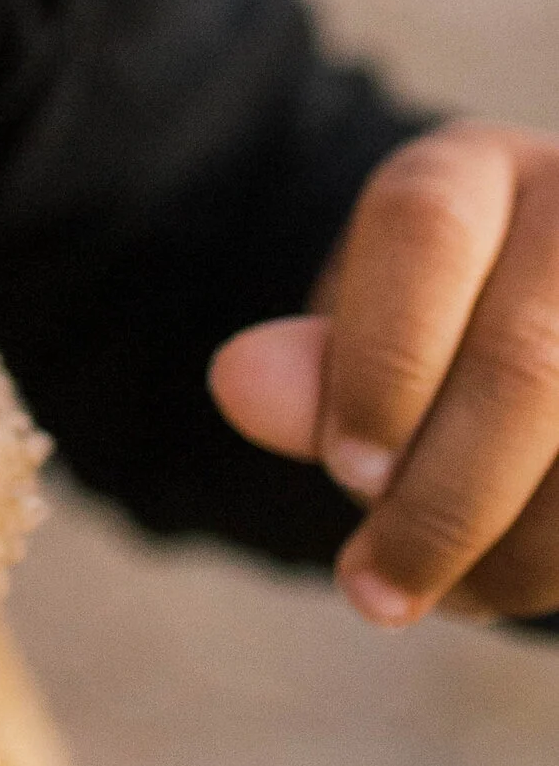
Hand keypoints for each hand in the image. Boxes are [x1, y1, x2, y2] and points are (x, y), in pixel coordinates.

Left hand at [210, 123, 558, 626]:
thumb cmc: (442, 332)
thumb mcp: (369, 328)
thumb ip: (315, 363)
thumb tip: (238, 385)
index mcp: (476, 167)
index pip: (424, 233)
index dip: (380, 360)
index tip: (344, 472)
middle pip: (526, 357)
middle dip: (443, 498)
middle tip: (373, 590)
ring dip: (514, 551)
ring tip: (442, 598)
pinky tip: (505, 584)